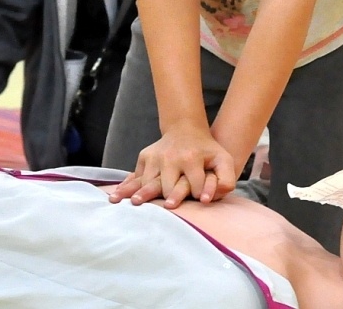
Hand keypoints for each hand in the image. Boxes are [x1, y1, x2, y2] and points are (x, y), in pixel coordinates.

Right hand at [108, 123, 236, 207]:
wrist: (186, 130)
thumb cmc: (208, 150)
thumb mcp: (224, 160)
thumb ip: (225, 180)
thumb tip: (205, 200)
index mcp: (190, 158)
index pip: (192, 187)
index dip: (196, 197)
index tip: (197, 203)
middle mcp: (169, 157)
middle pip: (165, 188)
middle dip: (165, 200)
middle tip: (160, 212)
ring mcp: (154, 156)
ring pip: (146, 183)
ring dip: (139, 196)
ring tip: (128, 206)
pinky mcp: (144, 157)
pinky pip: (135, 175)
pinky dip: (127, 186)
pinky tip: (116, 196)